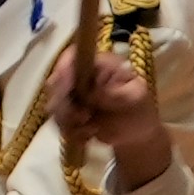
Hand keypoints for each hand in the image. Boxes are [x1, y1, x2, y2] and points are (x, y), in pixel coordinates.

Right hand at [51, 46, 172, 192]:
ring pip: (54, 106)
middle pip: (55, 83)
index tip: (68, 89)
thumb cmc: (139, 108)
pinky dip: (71, 133)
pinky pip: (58, 124)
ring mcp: (71, 96)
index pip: (72, 58)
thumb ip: (115, 93)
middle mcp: (79, 77)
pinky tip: (89, 136)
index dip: (64, 70)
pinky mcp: (67, 115)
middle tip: (84, 118)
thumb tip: (92, 92)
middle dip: (65, 104)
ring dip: (69, 122)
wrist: (137, 132)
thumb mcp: (135, 98)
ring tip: (91, 130)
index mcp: (97, 64)